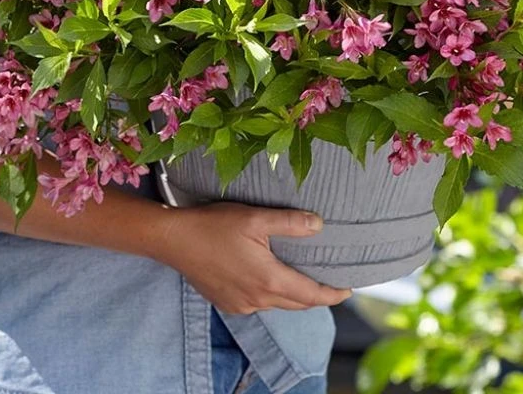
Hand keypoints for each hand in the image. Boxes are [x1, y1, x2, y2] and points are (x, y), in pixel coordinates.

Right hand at [155, 201, 352, 314]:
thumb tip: (319, 224)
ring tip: (301, 274)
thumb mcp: (255, 217)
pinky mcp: (227, 303)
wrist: (173, 240)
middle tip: (330, 281)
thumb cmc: (214, 225)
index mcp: (269, 280)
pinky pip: (258, 303)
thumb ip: (290, 222)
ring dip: (291, 294)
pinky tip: (268, 276)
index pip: (311, 296)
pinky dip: (270, 294)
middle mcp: (257, 300)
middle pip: (297, 303)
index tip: (349, 288)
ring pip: (276, 304)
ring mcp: (241, 304)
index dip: (333, 294)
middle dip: (315, 295)